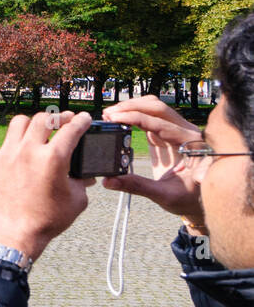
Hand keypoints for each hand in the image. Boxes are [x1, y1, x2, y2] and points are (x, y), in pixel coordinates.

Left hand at [0, 110, 93, 261]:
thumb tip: (86, 174)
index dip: (80, 121)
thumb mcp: (77, 199)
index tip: (83, 118)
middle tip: (64, 122)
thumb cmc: (49, 219)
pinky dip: (16, 146)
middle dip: (57, 117)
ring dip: (33, 124)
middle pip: (43, 119)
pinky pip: (6, 144)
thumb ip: (83, 180)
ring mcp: (7, 154)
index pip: (70, 129)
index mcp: (53, 158)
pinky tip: (22, 156)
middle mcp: (28, 151)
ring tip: (40, 131)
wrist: (16, 232)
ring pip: (19, 123)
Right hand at [101, 96, 204, 230]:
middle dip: (131, 106)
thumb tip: (109, 181)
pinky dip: (133, 114)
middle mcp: (186, 132)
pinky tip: (118, 120)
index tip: (113, 118)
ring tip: (110, 115)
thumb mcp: (164, 195)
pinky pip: (150, 116)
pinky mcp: (166, 134)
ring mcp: (176, 131)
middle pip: (157, 107)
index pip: (159, 123)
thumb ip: (137, 186)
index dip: (134, 118)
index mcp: (191, 144)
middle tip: (108, 114)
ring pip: (153, 107)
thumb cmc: (188, 199)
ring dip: (131, 107)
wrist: (198, 200)